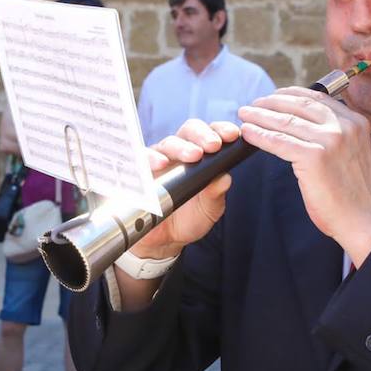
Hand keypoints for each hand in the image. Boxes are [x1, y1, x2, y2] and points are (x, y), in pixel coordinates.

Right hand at [130, 119, 241, 259]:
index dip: (221, 130)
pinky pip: (141, 159)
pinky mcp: (138, 172)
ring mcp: (158, 160)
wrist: (164, 240)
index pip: (211, 134)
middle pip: (189, 131)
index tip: (232, 135)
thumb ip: (216, 194)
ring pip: (167, 143)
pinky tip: (160, 163)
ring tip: (193, 155)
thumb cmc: (189, 219)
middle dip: (203, 135)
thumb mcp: (209, 209)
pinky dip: (150, 158)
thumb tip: (225, 178)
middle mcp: (179, 153)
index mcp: (201, 157)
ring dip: (180, 146)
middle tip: (213, 145)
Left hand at [238, 87, 370, 264]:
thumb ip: (335, 136)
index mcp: (356, 121)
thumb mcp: (354, 153)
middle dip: (271, 102)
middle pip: (299, 105)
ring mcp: (331, 140)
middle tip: (252, 105)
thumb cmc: (356, 195)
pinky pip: (279, 141)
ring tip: (244, 115)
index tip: (273, 96)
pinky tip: (247, 133)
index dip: (290, 94)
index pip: (317, 98)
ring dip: (260, 116)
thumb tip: (303, 125)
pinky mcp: (315, 157)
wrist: (366, 221)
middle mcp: (345, 126)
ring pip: (285, 121)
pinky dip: (260, 135)